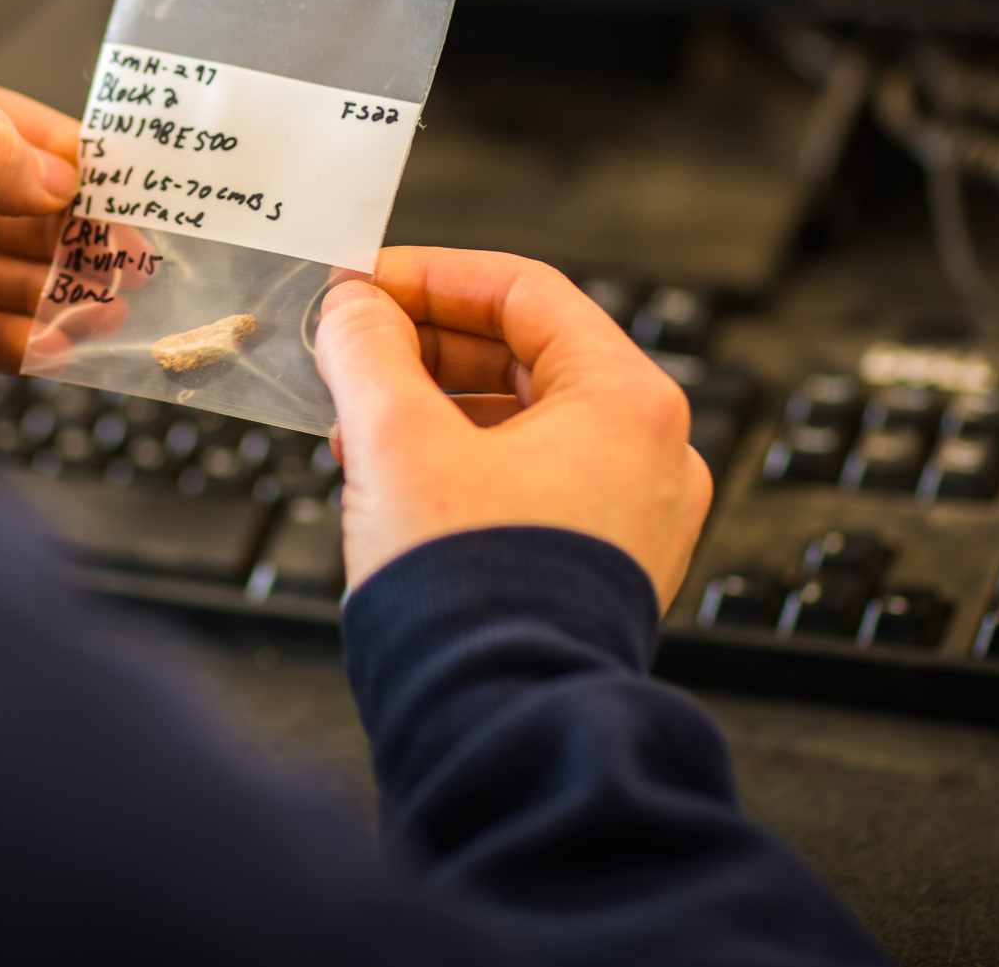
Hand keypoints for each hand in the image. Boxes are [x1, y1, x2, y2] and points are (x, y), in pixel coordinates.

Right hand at [312, 248, 710, 606]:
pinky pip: (529, 476)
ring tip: (355, 420)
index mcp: (627, 402)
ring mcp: (633, 513)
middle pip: (524, 352)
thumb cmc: (470, 591)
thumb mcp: (396, 440)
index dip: (427, 275)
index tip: (361, 284)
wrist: (498, 723)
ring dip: (432, 404)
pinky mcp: (601, 563)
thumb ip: (366, 352)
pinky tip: (393, 476)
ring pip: (521, 417)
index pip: (523, 291)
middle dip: (422, 345)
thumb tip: (351, 309)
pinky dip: (460, 459)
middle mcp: (650, 452)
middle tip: (348, 344)